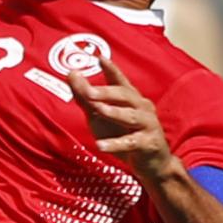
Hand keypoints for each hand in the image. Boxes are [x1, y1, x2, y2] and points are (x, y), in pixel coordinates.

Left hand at [67, 56, 175, 179]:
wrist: (152, 165)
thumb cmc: (125, 136)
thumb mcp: (101, 116)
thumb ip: (86, 97)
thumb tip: (71, 73)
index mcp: (131, 99)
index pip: (120, 81)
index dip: (112, 69)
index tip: (100, 58)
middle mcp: (142, 108)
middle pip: (125, 96)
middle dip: (107, 92)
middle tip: (89, 91)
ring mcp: (148, 125)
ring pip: (131, 116)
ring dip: (115, 112)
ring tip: (99, 110)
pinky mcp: (149, 144)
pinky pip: (130, 143)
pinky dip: (115, 144)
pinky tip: (100, 146)